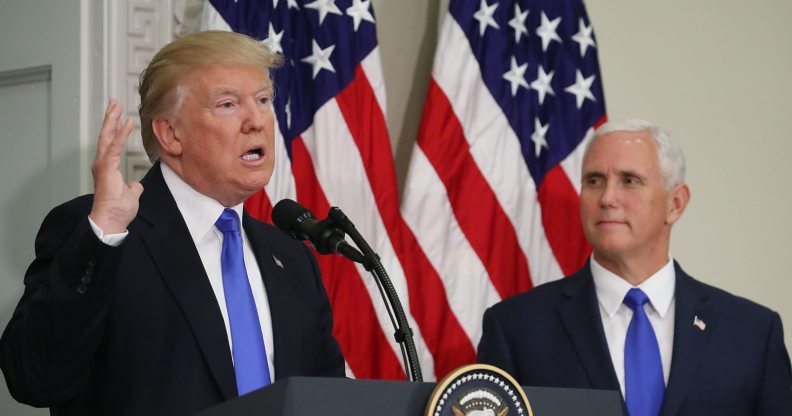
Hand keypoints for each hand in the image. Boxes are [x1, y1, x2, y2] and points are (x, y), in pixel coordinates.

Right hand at [88, 99, 143, 233]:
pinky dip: (121, 134)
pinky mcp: (107, 168)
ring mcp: (103, 164)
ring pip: (107, 136)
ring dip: (112, 119)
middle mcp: (102, 163)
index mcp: (107, 167)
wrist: (111, 220)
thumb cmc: (117, 211)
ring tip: (116, 105)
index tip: (120, 116)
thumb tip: (136, 186)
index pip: (111, 143)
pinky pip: (115, 147)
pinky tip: (126, 122)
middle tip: (114, 102)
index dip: (115, 129)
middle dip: (110, 117)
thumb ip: (132, 188)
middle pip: (106, 135)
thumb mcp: (130, 196)